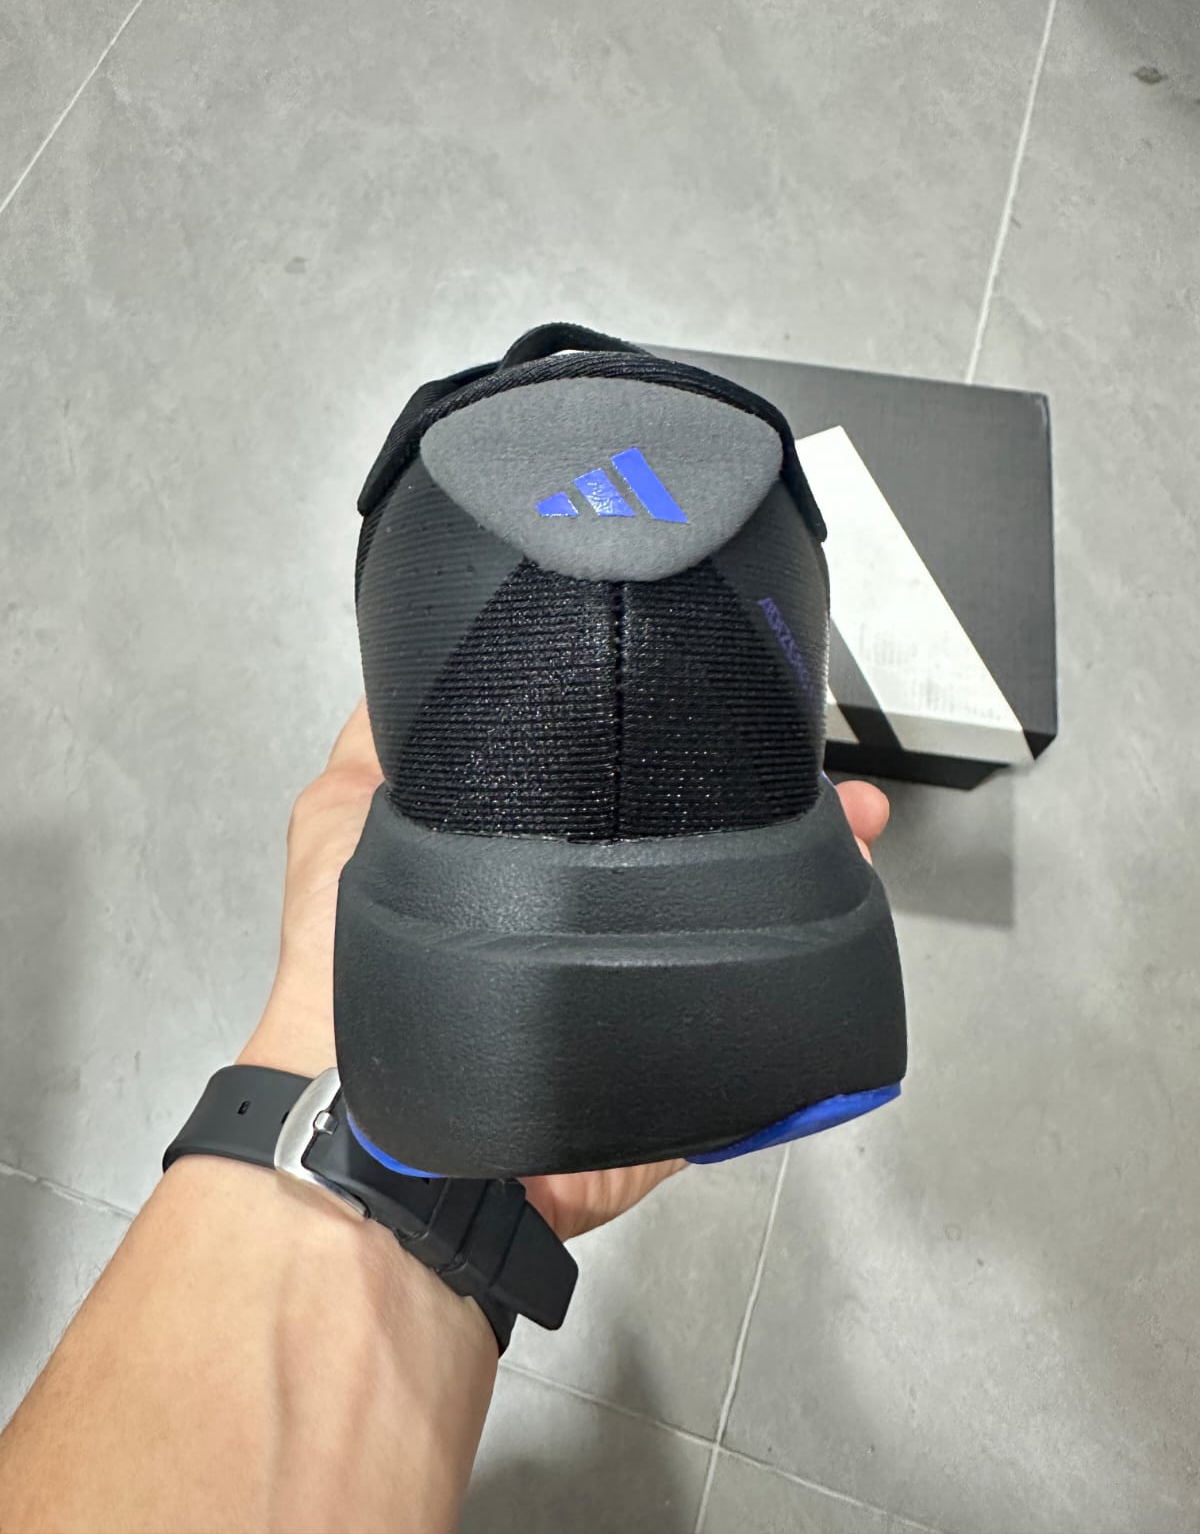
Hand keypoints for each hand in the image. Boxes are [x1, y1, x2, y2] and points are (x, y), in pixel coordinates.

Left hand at [242, 703, 890, 1240]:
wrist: (383, 1136)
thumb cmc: (346, 966)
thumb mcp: (344, 820)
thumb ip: (380, 746)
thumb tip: (408, 654)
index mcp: (530, 862)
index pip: (616, 781)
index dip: (665, 739)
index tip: (715, 694)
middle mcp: (589, 916)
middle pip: (688, 841)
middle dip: (755, 797)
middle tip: (812, 764)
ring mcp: (632, 986)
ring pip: (734, 910)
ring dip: (800, 865)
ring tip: (854, 821)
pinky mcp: (670, 1061)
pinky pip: (751, 1004)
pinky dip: (804, 961)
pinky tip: (843, 902)